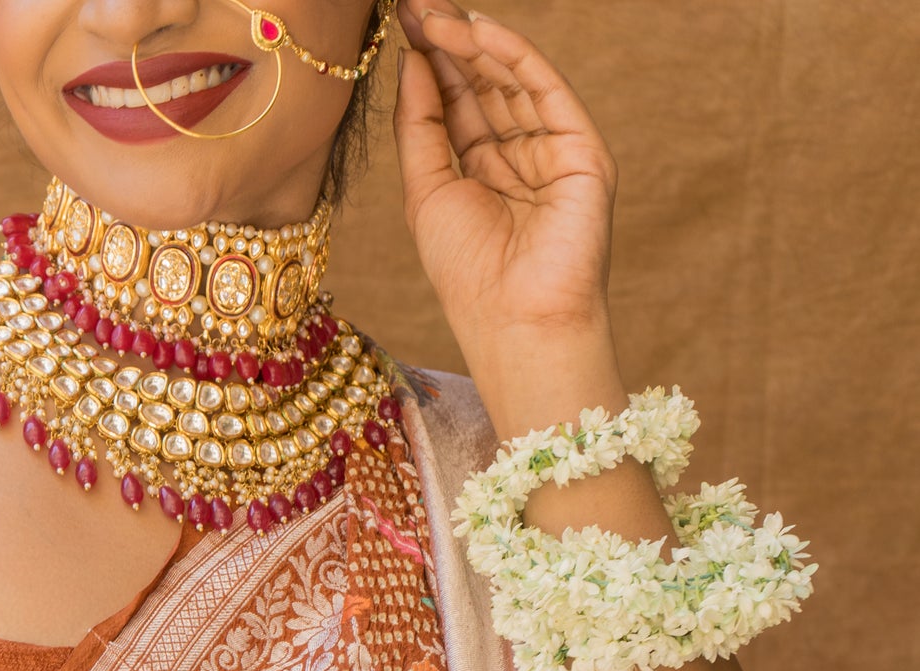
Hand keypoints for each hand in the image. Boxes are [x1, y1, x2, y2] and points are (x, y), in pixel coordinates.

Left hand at [394, 2, 619, 367]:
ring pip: (511, 81)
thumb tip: (412, 59)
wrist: (516, 324)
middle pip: (484, 85)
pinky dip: (512, 56)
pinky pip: (545, 89)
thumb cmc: (468, 277)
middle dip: (448, 42)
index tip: (400, 23)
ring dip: (472, 42)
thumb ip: (419, 125)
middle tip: (414, 2)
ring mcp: (554, 151)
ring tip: (431, 11)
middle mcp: (522, 157)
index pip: (457, 104)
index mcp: (485, 173)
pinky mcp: (582, 151)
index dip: (430, 63)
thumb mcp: (425, 192)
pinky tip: (475, 32)